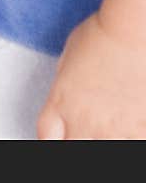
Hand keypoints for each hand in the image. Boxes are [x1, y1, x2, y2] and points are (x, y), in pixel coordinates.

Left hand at [38, 2, 145, 139]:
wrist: (134, 32)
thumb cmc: (103, 33)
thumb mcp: (69, 54)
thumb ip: (65, 80)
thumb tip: (67, 90)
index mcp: (62, 101)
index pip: (46, 136)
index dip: (53, 138)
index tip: (60, 133)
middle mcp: (83, 121)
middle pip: (72, 147)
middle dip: (76, 138)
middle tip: (85, 128)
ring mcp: (113, 130)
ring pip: (103, 150)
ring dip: (104, 138)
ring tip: (111, 124)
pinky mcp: (139, 130)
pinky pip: (131, 145)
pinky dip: (129, 136)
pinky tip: (131, 124)